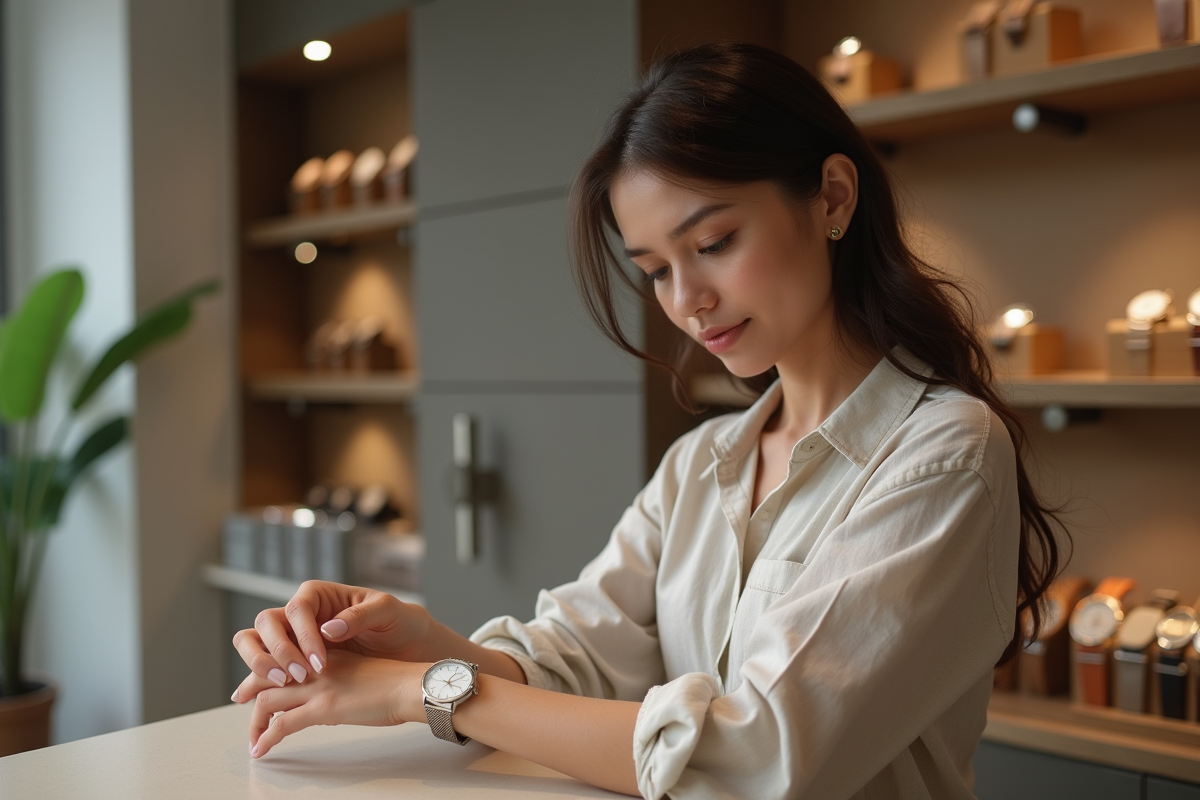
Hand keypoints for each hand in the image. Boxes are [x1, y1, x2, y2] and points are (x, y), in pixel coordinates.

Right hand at [230, 581, 431, 700]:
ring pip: (255, 643)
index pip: (297, 609)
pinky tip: (271, 699)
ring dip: (260, 664)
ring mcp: (293, 637)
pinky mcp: (294, 660)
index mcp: (319, 595)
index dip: (303, 636)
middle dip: (277, 651)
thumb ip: (359, 616)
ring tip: (282, 686)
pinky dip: (262, 681)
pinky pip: (267, 667)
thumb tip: (328, 628)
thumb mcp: (387, 611)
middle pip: (266, 624)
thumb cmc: (399, 622)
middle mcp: (300, 614)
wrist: (408, 647)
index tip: (318, 663)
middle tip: (298, 677)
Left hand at [245, 650, 428, 757]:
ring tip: (253, 740)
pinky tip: (261, 750)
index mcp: (327, 655)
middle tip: (240, 701)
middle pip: (268, 676)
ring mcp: (318, 687)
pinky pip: (282, 725)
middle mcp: (317, 667)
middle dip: (250, 691)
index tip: (258, 682)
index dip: (266, 670)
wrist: (410, 686)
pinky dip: (266, 738)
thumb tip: (334, 698)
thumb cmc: (397, 682)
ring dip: (255, 722)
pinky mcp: (323, 708)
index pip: (284, 658)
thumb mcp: (362, 673)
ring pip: (267, 700)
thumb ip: (342, 680)